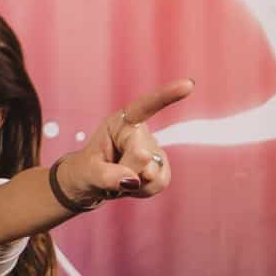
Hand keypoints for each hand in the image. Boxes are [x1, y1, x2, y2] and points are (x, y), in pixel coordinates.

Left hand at [57, 79, 192, 205]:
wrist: (93, 184)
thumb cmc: (86, 171)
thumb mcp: (88, 173)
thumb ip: (108, 175)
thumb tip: (134, 179)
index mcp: (121, 123)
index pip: (144, 107)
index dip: (166, 96)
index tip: (188, 85)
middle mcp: (141, 132)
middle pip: (141, 154)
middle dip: (125, 170)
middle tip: (109, 173)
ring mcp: (154, 150)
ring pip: (152, 173)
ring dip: (133, 183)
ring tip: (119, 178)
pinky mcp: (162, 167)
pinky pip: (159, 184)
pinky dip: (143, 190)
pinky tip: (132, 185)